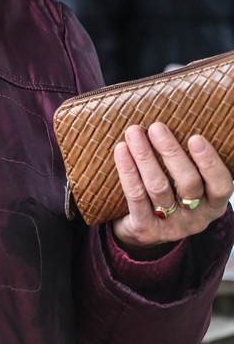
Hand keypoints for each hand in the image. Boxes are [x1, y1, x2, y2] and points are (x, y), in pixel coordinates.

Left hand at [111, 123, 231, 249]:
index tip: (195, 137)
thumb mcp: (187, 181)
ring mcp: (171, 226)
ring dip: (145, 157)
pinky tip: (121, 151)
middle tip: (156, 127)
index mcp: (214, 203)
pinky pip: (136, 197)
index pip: (221, 185)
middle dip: (171, 153)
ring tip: (134, 132)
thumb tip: (179, 113)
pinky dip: (128, 171)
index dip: (210, 162)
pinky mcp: (146, 230)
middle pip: (188, 183)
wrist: (144, 229)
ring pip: (158, 188)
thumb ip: (189, 159)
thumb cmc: (170, 192)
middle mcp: (197, 218)